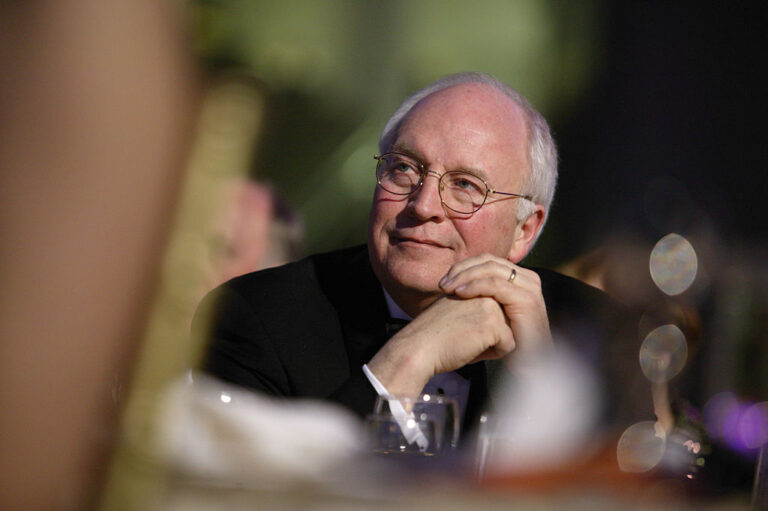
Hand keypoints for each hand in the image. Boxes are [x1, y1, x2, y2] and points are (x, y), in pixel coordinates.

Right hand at [367, 295, 513, 396]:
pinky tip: (471, 350)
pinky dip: (493, 354)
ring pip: (509, 333)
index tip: (462, 329)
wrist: (418, 346)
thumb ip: (475, 304)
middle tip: (463, 336)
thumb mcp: (455, 308)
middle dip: (491, 334)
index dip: (483, 326)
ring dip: (492, 344)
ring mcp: (491, 306)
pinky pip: (509, 346)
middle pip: (506, 321)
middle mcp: (486, 292)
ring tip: (466, 342)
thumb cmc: (433, 333)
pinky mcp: (493, 324)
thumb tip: (493, 316)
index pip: (497, 311)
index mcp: (476, 285)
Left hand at [438, 254, 552, 367]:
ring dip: (465, 276)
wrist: (528, 364)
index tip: (443, 281)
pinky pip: (495, 284)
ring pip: (491, 268)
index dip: (463, 267)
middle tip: (442, 284)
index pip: (487, 261)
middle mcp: (527, 278)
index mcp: (519, 278)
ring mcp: (529, 286)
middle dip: (461, 270)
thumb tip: (452, 284)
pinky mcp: (526, 299)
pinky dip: (475, 286)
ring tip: (447, 288)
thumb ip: (480, 296)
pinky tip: (459, 293)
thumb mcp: (491, 314)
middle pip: (488, 261)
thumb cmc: (505, 342)